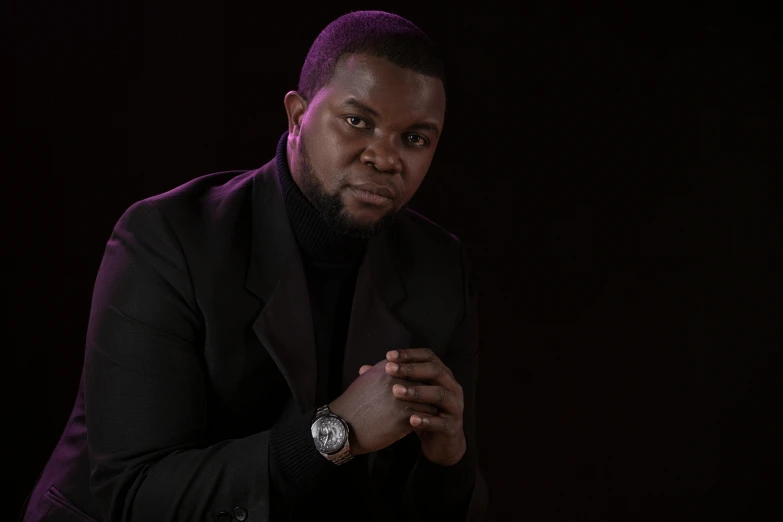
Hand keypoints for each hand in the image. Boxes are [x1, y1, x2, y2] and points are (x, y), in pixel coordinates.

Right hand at [329, 360, 438, 455]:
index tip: (427, 384)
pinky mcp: (403, 417)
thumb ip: (381, 370)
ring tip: (432, 412)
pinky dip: (427, 419)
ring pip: (429, 399)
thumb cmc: (353, 404)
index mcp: (387, 368)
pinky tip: (426, 423)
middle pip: (426, 380)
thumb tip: (393, 365)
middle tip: (435, 399)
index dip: (423, 376)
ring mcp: (400, 398)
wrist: (341, 426)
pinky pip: (425, 416)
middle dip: (430, 390)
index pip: (416, 366)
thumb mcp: (366, 380)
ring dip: (431, 405)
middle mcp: (395, 380)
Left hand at [360, 348, 466, 465]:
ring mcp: (455, 406)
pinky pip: (441, 422)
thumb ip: (391, 380)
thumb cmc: (422, 412)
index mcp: (441, 374)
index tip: (388, 355)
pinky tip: (410, 419)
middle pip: (435, 371)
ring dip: (417, 392)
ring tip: (396, 392)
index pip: (428, 356)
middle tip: (390, 369)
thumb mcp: (408, 394)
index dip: (409, 354)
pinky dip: (426, 420)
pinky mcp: (453, 426)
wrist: (441, 442)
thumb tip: (363, 369)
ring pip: (439, 394)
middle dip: (412, 369)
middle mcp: (451, 386)